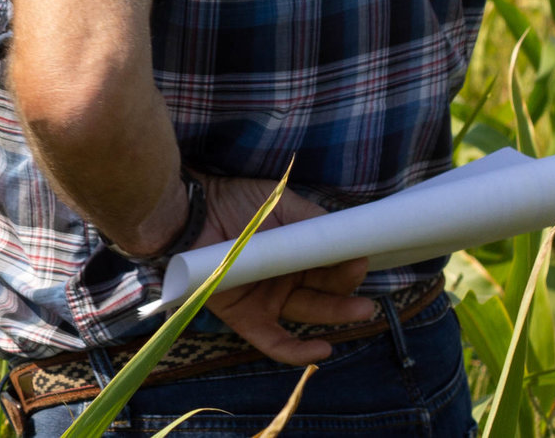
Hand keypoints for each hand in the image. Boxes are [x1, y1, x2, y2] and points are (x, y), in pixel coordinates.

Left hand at [190, 175, 374, 365]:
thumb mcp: (279, 204)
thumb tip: (347, 233)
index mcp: (295, 252)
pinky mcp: (246, 316)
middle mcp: (284, 277)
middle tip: (365, 294)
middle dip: (347, 294)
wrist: (189, 213)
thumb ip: (312, 220)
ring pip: (308, 313)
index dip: (346, 265)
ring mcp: (266, 298)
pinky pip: (274, 341)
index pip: (329, 265)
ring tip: (361, 310)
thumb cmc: (233, 202)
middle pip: (324, 291)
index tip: (360, 259)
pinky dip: (298, 351)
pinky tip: (323, 349)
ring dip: (337, 315)